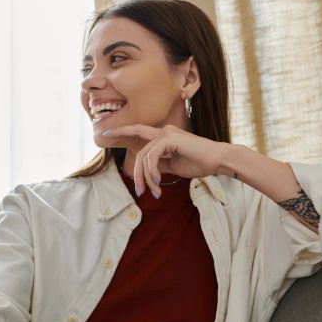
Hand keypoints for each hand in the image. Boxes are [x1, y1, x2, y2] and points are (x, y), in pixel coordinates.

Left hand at [102, 124, 231, 196]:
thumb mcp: (173, 165)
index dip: (120, 131)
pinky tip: (158, 182)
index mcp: (164, 136)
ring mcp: (166, 133)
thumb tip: (147, 170)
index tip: (104, 135)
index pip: (137, 132)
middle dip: (136, 174)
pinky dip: (152, 172)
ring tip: (154, 191)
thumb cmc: (199, 163)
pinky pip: (151, 158)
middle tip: (140, 191)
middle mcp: (163, 131)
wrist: (218, 161)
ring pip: (143, 158)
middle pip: (139, 153)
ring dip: (146, 178)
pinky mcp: (170, 139)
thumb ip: (159, 164)